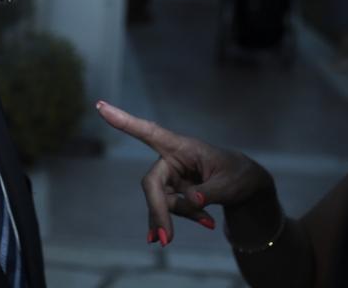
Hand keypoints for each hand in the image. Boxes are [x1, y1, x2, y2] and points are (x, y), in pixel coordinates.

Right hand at [96, 100, 271, 245]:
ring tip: (209, 222)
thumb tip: (189, 200)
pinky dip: (187, 217)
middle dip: (158, 211)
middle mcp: (171, 159)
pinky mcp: (174, 191)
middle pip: (152, 183)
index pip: (149, 132)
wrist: (247, 186)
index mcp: (182, 146)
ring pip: (162, 201)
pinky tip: (208, 223)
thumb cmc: (238, 176)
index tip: (100, 106)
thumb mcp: (229, 184)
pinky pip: (172, 208)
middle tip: (164, 240)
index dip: (123, 121)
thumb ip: (208, 192)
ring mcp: (172, 176)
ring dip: (180, 216)